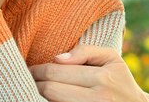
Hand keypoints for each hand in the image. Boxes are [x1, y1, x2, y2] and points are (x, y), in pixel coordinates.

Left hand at [29, 45, 148, 101]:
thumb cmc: (120, 80)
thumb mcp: (112, 59)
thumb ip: (86, 51)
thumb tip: (58, 58)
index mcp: (103, 78)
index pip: (55, 72)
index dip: (36, 70)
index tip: (29, 69)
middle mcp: (99, 98)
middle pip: (50, 89)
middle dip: (34, 82)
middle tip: (28, 79)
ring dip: (39, 95)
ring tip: (35, 88)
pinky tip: (47, 98)